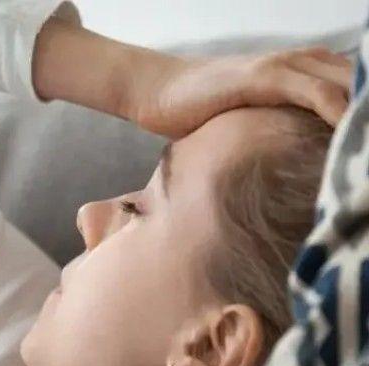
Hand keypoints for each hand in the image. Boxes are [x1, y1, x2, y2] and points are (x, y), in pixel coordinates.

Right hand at [131, 47, 352, 137]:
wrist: (156, 91)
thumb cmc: (199, 110)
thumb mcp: (252, 120)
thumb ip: (283, 127)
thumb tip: (306, 164)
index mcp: (307, 68)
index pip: (359, 85)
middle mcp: (305, 61)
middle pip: (363, 82)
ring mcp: (287, 65)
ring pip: (350, 84)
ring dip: (366, 117)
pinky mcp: (266, 76)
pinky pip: (319, 93)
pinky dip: (341, 113)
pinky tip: (351, 135)